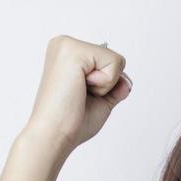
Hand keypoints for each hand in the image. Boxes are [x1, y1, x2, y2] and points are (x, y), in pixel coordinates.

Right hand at [24, 34, 131, 152]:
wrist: (53, 135)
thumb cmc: (70, 122)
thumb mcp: (99, 101)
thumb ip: (114, 88)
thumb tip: (127, 82)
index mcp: (66, 54)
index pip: (106, 61)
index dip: (105, 85)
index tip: (81, 96)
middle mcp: (64, 44)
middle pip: (113, 58)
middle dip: (107, 84)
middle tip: (80, 96)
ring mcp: (67, 45)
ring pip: (115, 59)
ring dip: (105, 84)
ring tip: (79, 93)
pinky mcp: (73, 51)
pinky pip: (114, 62)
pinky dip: (105, 83)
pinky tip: (81, 89)